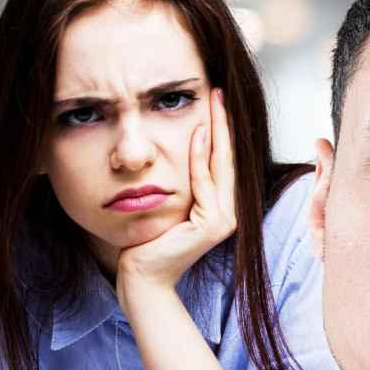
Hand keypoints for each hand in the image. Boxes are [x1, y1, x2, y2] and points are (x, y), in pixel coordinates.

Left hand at [116, 88, 236, 305]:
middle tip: (217, 92)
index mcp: (218, 208)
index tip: (212, 101)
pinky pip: (205, 182)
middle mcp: (227, 213)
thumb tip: (167, 153)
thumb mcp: (163, 205)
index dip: (219, 130)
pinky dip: (201, 157)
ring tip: (213, 103)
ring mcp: (224, 220)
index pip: (219, 161)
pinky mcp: (213, 224)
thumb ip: (175, 184)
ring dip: (217, 131)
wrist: (141, 278)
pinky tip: (197, 133)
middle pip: (226, 158)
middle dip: (223, 123)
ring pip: (220, 166)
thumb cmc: (145, 244)